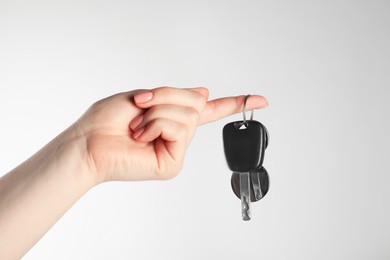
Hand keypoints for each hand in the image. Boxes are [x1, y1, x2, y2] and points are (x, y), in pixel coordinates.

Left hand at [77, 87, 267, 182]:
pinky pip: (178, 130)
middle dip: (166, 96)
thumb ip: (176, 96)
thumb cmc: (108, 120)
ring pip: (186, 116)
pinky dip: (155, 126)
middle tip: (141, 105)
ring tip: (137, 126)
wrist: (89, 141)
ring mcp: (176, 150)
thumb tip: (205, 93)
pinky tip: (141, 137)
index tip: (260, 100)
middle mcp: (177, 134)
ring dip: (156, 113)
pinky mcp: (172, 163)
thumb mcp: (144, 96)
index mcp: (172, 118)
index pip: (209, 111)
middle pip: (195, 103)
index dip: (235, 104)